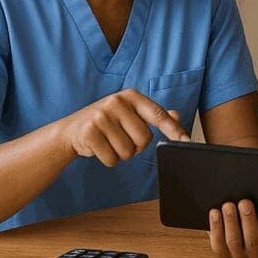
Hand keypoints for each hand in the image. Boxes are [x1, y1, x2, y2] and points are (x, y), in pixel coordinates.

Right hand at [57, 89, 189, 166]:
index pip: (159, 115)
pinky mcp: (89, 132)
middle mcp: (117, 102)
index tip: (186, 141)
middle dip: (136, 147)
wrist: (70, 130)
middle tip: (122, 140)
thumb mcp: (129, 113)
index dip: (174, 130)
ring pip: (128, 151)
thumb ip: (152, 114)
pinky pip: (112, 159)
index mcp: (131, 96)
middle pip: (144, 139)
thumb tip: (176, 115)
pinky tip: (99, 148)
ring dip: (121, 154)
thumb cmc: (106, 123)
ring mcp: (101, 116)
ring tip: (109, 142)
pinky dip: (108, 160)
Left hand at [208, 200, 257, 257]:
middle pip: (253, 241)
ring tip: (228, 205)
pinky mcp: (224, 255)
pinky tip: (215, 212)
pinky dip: (216, 227)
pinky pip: (218, 243)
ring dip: (231, 222)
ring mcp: (240, 257)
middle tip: (245, 202)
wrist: (244, 235)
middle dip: (249, 220)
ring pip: (234, 242)